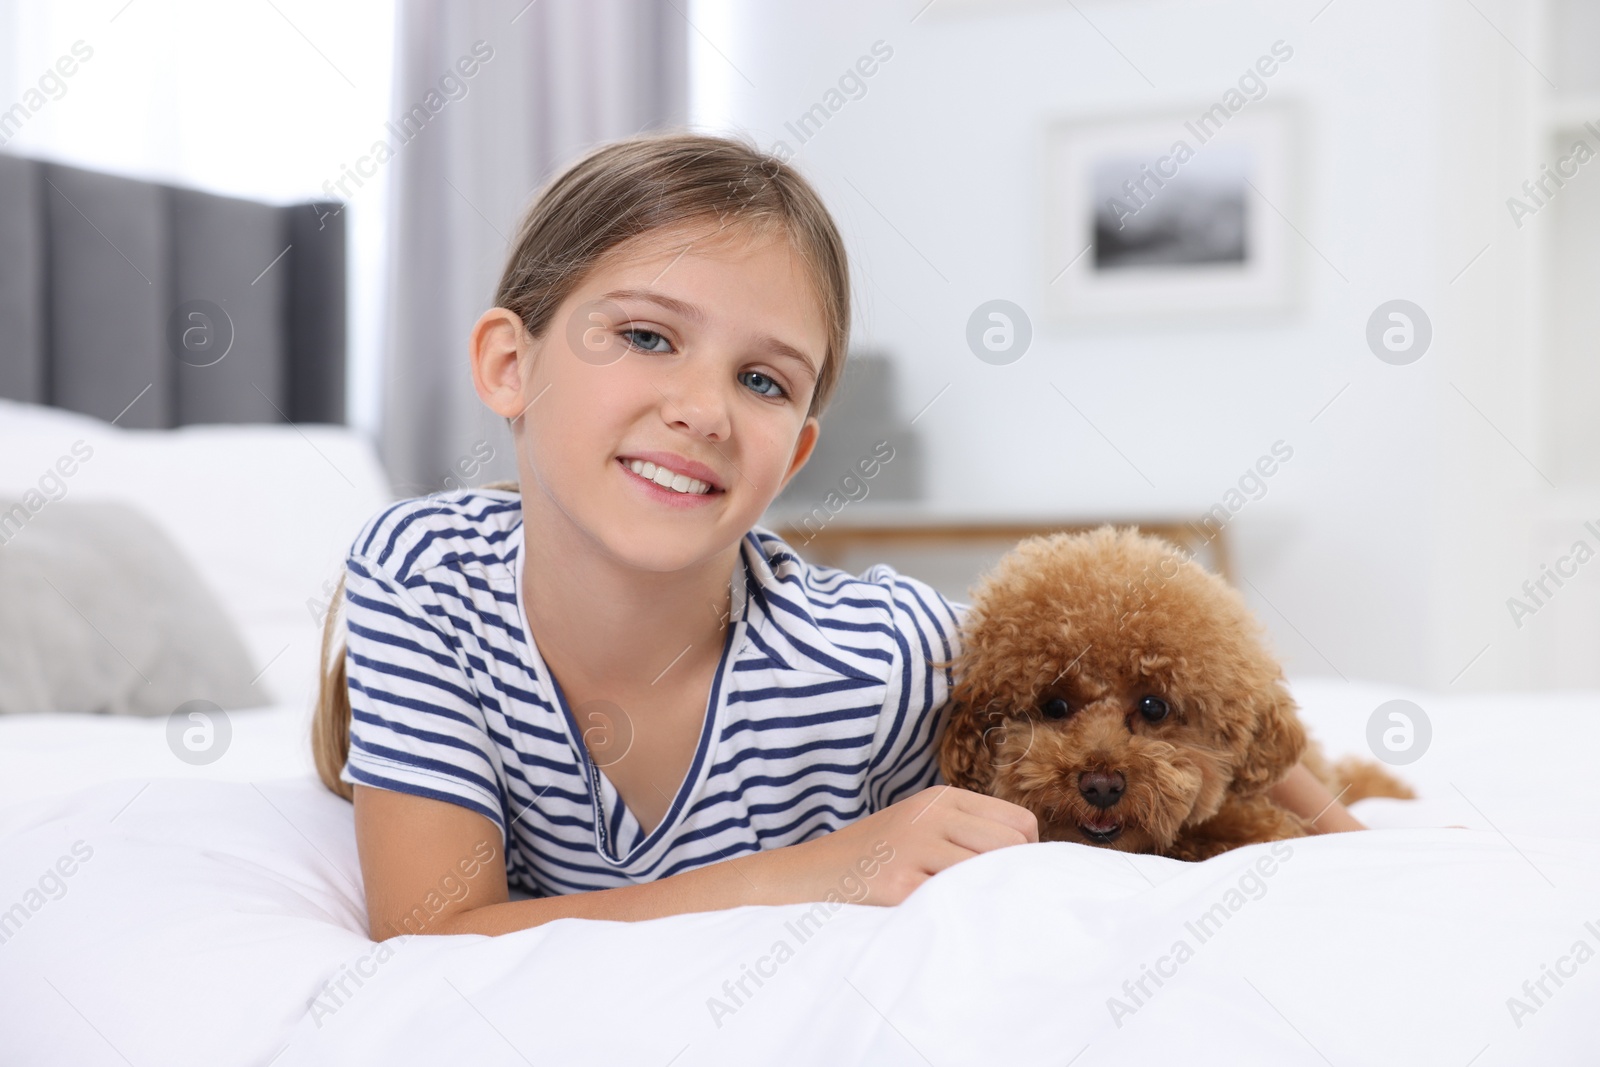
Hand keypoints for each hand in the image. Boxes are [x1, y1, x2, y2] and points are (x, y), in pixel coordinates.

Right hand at [772, 785, 1038, 906]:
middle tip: (988, 901)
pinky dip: (955, 915)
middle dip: (1009, 877)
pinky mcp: (898, 883)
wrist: (805, 878)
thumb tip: (1030, 862)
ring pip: (988, 871)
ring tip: (964, 911)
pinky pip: (953, 900)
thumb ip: (965, 833)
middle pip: (1011, 846)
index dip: (1024, 856)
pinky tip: (939, 921)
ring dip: (984, 897)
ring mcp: (913, 847)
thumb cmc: (873, 860)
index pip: (1019, 823)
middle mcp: (931, 815)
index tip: (1004, 879)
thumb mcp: (919, 827)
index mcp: (942, 798)